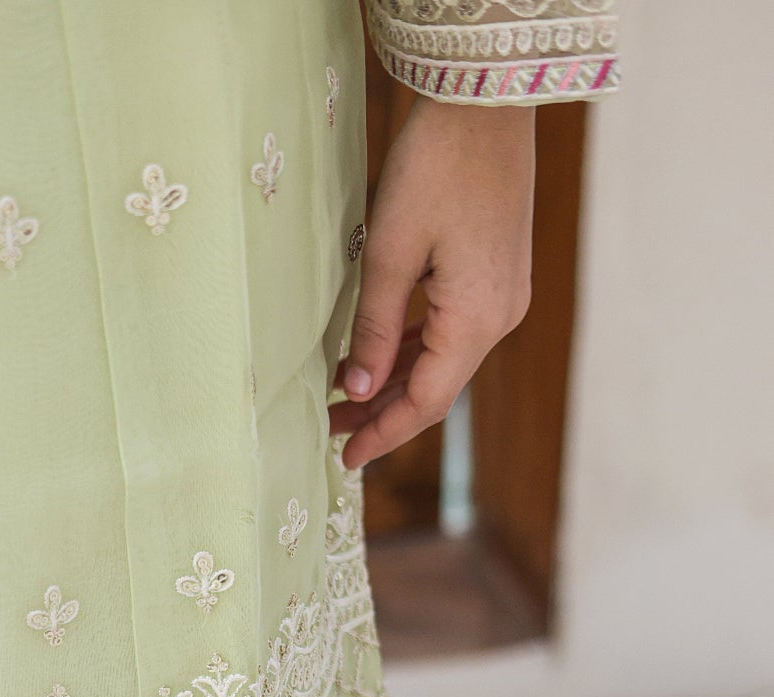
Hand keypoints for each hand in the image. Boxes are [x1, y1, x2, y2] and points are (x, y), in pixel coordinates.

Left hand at [333, 99, 535, 471]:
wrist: (485, 100)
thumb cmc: (435, 166)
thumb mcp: (390, 252)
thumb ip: (374, 328)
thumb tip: (359, 392)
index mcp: (477, 320)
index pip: (427, 402)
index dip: (384, 434)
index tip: (346, 459)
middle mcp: (500, 316)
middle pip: (436, 387)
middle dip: (383, 412)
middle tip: (330, 431)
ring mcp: (503, 295)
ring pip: (442, 359)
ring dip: (395, 380)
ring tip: (344, 398)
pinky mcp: (497, 274)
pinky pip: (452, 329)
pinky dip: (413, 348)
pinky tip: (376, 356)